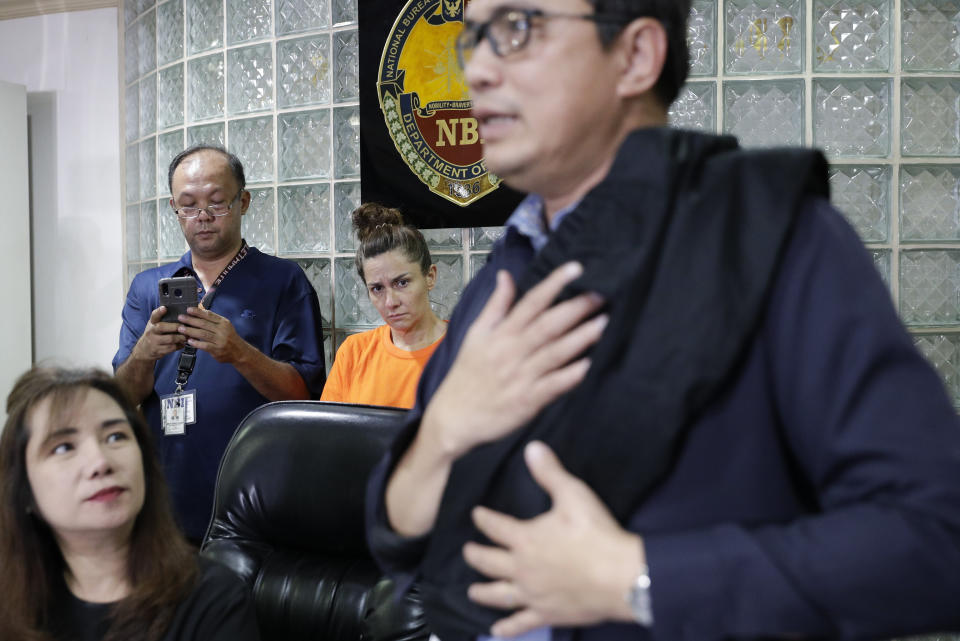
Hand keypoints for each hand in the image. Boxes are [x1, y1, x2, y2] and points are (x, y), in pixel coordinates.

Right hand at [131, 306, 186, 361]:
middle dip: (176, 327)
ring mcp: (154, 342)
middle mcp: (151, 331)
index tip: (164, 308)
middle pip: (162, 327)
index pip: (154, 316)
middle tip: (185, 327)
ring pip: (170, 339)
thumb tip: (177, 311)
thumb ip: (162, 318)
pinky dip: (179, 345)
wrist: (143, 350)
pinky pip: (171, 348)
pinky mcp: (158, 351)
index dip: (159, 312)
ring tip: (186, 336)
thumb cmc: (153, 334)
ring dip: (180, 338)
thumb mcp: (154, 325)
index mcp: (152, 323)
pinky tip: (182, 343)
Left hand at [178, 307, 246, 362]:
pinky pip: (204, 345)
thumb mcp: (225, 326)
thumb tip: (200, 312)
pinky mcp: (217, 350)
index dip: (198, 312)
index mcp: (223, 322)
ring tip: (181, 329)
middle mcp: (222, 330)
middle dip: (191, 320)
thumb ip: (213, 320)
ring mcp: (220, 340)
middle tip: (181, 318)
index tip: (188, 309)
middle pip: (204, 324)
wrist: (240, 352)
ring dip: (190, 331)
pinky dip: (196, 343)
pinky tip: (189, 341)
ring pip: (203, 334)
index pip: (209, 315)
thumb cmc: (229, 337)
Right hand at [422, 262, 606, 457]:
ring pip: (555, 353)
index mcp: (500, 333)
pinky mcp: (528, 401)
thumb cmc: (467, 374)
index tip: (576, 268)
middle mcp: (512, 351)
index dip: (554, 283)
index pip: (531, 302)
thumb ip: (496, 305)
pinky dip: (571, 375)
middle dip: (576, 308)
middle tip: (601, 294)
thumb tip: (506, 275)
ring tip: (603, 322)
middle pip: (548, 325)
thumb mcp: (476, 334)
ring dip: (581, 337)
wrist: (454, 418)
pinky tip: (589, 365)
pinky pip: (554, 385)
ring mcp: (521, 377)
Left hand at [463, 441, 642, 636]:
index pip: (495, 526)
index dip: (483, 518)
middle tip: (468, 551)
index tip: (476, 514)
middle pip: (489, 562)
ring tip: (472, 591)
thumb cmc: (597, 534)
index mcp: (525, 539)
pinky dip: (507, 628)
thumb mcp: (573, 495)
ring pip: (498, 594)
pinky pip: (521, 623)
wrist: (621, 576)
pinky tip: (496, 631)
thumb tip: (532, 448)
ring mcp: (533, 594)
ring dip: (483, 592)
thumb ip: (550, 473)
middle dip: (476, 555)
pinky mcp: (547, 614)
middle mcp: (522, 568)